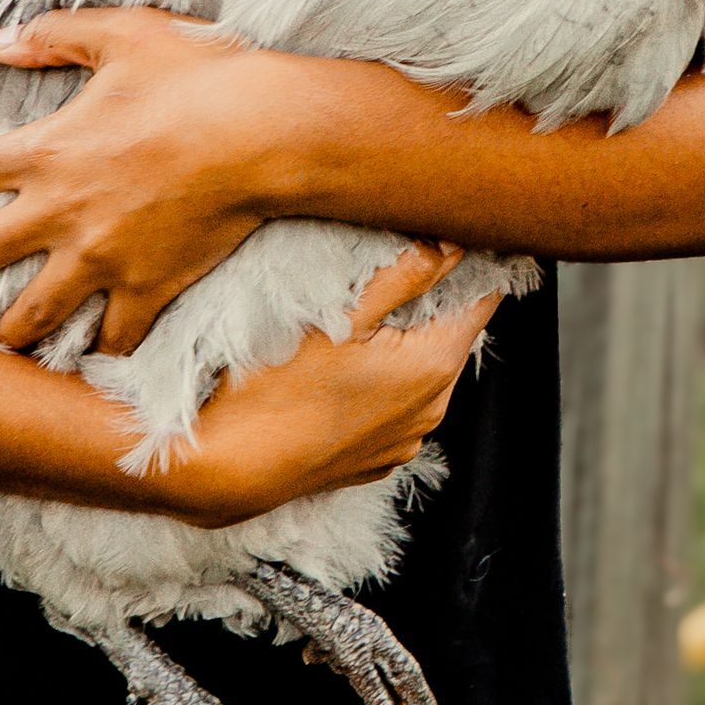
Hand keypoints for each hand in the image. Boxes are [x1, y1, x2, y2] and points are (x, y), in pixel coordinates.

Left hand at [0, 6, 284, 354]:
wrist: (263, 132)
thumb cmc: (196, 76)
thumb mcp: (122, 34)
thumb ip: (53, 36)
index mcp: (46, 151)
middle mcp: (60, 212)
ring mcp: (102, 258)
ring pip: (30, 315)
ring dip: (10, 326)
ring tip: (4, 333)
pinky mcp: (147, 289)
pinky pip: (111, 340)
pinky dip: (99, 349)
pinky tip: (91, 353)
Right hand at [165, 244, 502, 527]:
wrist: (224, 467)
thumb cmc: (272, 386)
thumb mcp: (337, 314)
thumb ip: (403, 274)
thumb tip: (452, 243)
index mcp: (433, 367)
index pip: (480, 301)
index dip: (468, 266)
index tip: (448, 237)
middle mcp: (431, 410)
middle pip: (449, 335)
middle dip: (428, 302)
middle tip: (386, 268)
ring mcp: (404, 440)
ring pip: (421, 372)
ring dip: (402, 343)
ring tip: (354, 320)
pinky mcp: (375, 459)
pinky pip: (395, 406)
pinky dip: (381, 382)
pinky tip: (339, 368)